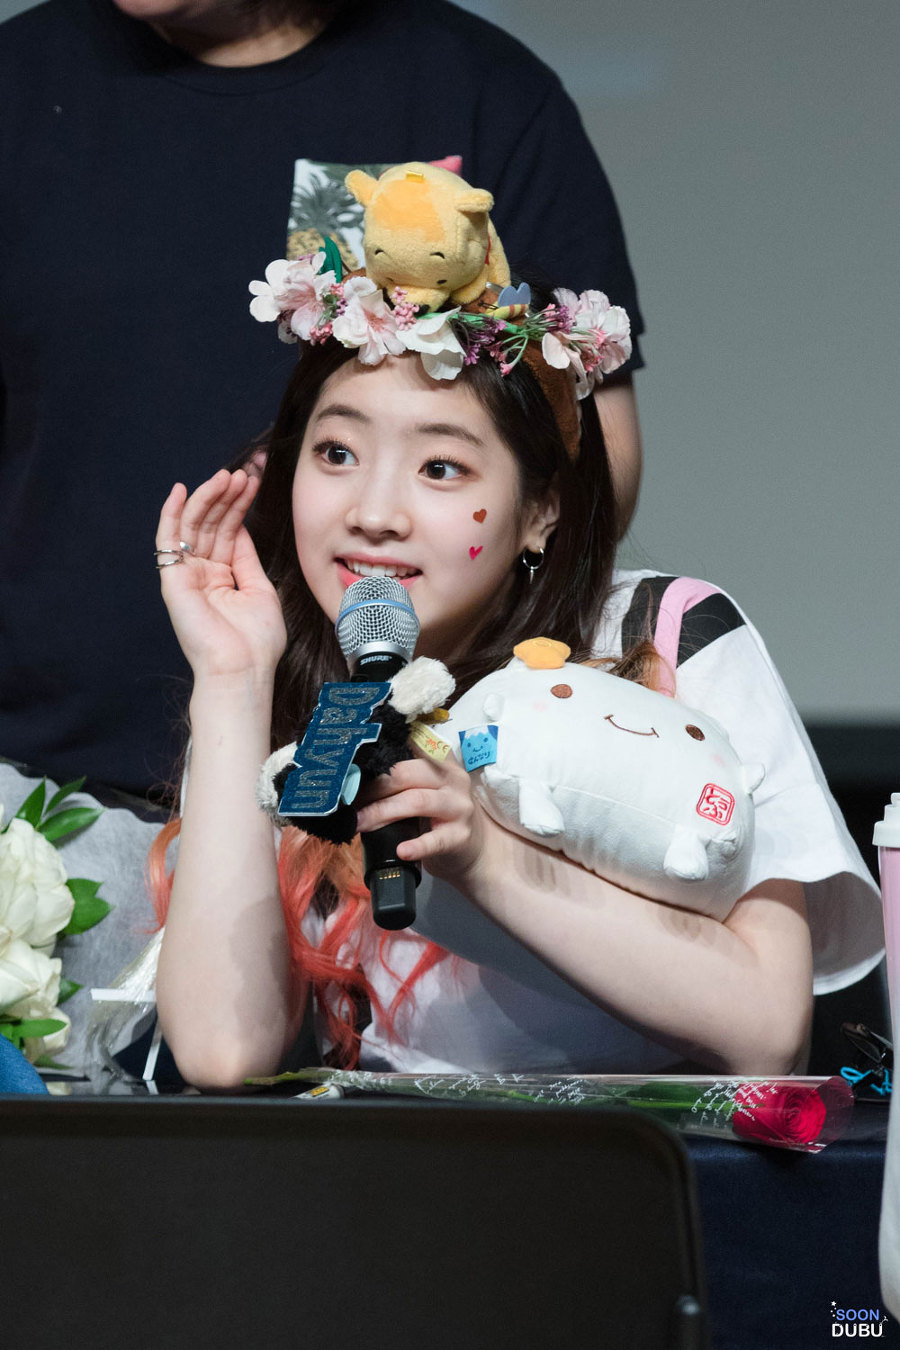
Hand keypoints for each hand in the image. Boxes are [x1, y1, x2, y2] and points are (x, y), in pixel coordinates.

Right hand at [156, 470, 286, 680]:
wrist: (242, 668)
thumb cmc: (256, 641)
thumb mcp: (260, 590)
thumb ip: (247, 559)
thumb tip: (241, 528)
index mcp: (223, 576)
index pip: (229, 531)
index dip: (239, 505)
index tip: (253, 481)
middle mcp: (202, 573)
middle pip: (211, 524)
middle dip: (227, 497)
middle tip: (243, 474)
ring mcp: (186, 575)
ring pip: (192, 526)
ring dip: (208, 498)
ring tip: (227, 477)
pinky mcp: (173, 580)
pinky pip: (166, 541)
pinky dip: (171, 514)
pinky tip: (181, 490)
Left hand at [355, 751, 485, 887]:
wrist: (473, 847)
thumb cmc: (438, 813)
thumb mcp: (425, 787)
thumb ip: (401, 777)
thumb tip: (352, 780)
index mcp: (441, 759)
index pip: (408, 746)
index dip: (379, 756)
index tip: (353, 764)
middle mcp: (453, 778)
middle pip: (407, 773)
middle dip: (373, 787)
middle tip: (348, 800)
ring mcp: (459, 807)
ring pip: (416, 801)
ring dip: (382, 812)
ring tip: (360, 823)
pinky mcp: (460, 836)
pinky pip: (435, 840)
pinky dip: (416, 845)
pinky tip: (401, 850)